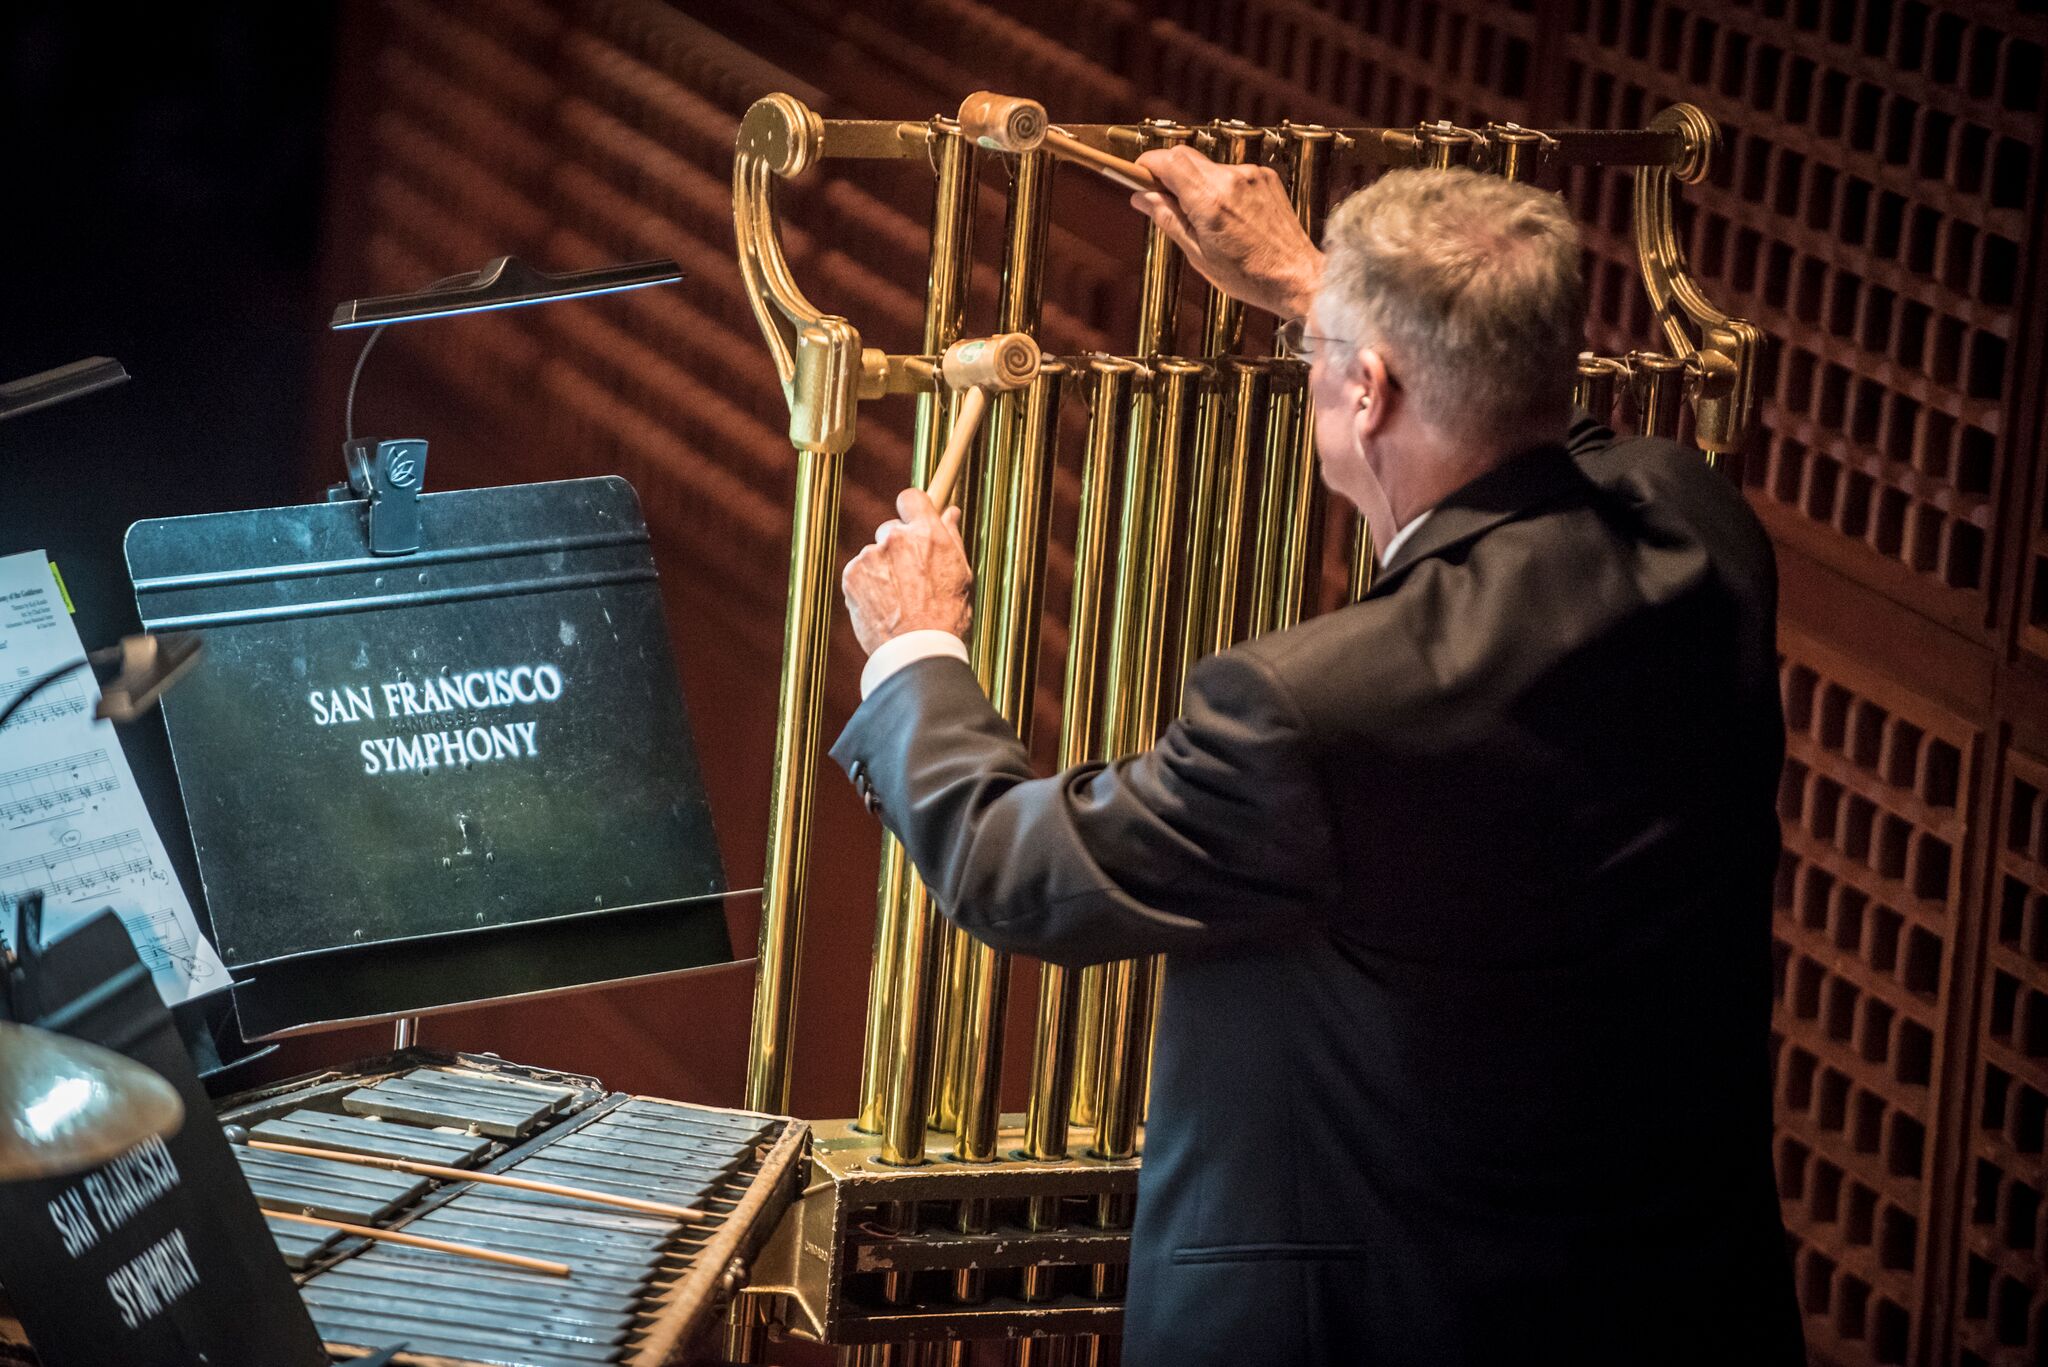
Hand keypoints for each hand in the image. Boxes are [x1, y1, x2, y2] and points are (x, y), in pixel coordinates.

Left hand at [842, 488, 972, 654]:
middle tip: (910, 576)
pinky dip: (867, 585)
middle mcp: (897, 538)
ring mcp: (871, 555)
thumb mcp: (961, 576)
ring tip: (898, 600)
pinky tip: (882, 606)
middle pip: (891, 529)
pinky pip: (859, 572)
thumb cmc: (947, 617)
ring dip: (882, 569)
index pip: (911, 498)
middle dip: (898, 547)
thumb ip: (952, 539)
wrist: (917, 651)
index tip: (913, 522)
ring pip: (874, 554)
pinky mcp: (851, 575)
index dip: (912, 509)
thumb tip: (949, 513)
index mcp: (928, 534)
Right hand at [1130, 145, 1324, 318]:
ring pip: (1208, 167)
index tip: (1138, 176)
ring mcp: (1251, 174)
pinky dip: (1221, 188)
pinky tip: (1230, 218)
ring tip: (1205, 220)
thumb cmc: (1248, 275)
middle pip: (1186, 156)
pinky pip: (1231, 174)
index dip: (1148, 164)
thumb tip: (1141, 197)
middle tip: (1163, 198)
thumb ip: (1168, 219)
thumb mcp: (1198, 254)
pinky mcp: (1266, 177)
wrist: (1297, 276)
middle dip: (1168, 172)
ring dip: (1197, 184)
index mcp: (1209, 200)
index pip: (1168, 160)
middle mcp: (1231, 179)